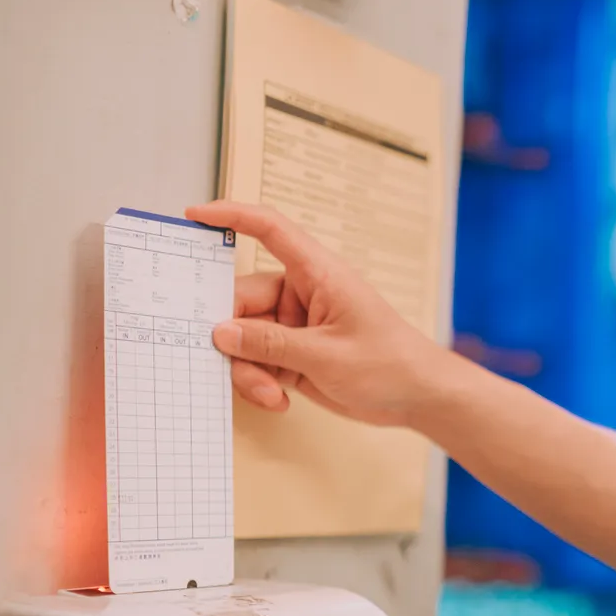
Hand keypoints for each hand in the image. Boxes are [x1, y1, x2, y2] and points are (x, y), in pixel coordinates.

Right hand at [185, 201, 441, 428]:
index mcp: (317, 275)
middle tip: (243, 371)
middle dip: (234, 339)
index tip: (195, 214)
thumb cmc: (390, 364)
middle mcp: (302, 295)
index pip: (271, 231)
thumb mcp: (325, 356)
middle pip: (242, 301)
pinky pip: (258, 363)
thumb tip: (220, 332)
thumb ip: (270, 345)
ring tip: (270, 395)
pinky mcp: (295, 356)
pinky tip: (279, 401)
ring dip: (249, 370)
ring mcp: (296, 327)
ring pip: (245, 339)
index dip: (232, 215)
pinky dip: (260, 383)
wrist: (420, 398)